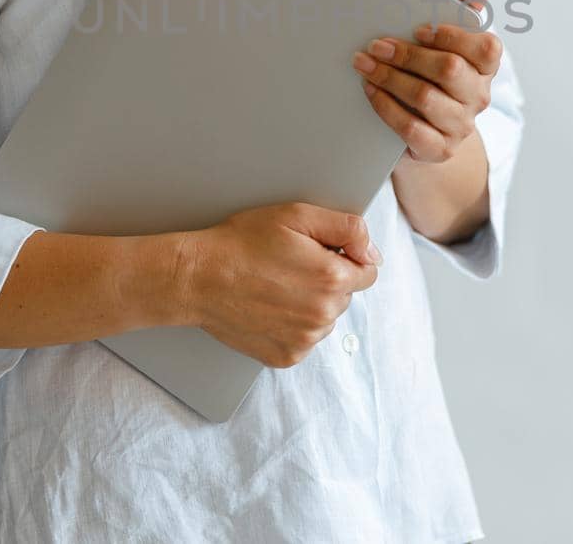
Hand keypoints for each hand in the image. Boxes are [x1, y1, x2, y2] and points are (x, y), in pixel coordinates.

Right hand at [178, 202, 381, 367]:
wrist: (199, 278)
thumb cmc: (242, 242)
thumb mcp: (296, 215)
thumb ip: (347, 228)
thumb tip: (374, 252)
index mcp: (332, 279)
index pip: (367, 271)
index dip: (344, 257)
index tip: (318, 252)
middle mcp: (323, 316)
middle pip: (344, 296)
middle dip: (326, 280)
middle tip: (289, 266)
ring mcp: (304, 340)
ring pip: (324, 319)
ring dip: (310, 304)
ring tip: (275, 286)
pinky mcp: (286, 357)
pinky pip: (303, 339)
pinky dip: (291, 325)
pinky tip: (269, 307)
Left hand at [351, 0, 503, 168]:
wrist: (424, 132)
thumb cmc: (431, 76)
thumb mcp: (443, 43)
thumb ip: (460, 11)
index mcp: (485, 68)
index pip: (486, 48)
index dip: (452, 36)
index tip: (419, 29)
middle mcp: (478, 97)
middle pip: (449, 70)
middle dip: (408, 55)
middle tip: (377, 45)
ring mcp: (460, 125)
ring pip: (426, 98)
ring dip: (390, 78)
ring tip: (365, 64)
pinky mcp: (439, 149)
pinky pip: (411, 128)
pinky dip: (386, 107)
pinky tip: (370, 90)